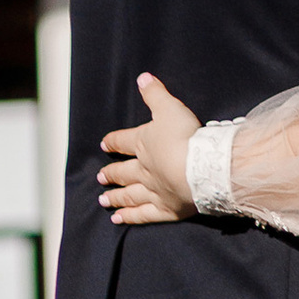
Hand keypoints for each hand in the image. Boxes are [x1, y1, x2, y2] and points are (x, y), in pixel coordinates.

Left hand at [98, 74, 202, 227]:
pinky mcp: (165, 210)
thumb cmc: (184, 136)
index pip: (124, 141)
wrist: (198, 169)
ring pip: (130, 195)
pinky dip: (130, 217)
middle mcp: (144, 169)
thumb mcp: (169, 107)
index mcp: (144, 143)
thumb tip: (142, 78)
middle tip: (100, 178)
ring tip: (103, 200)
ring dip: (116, 197)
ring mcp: (154, 191)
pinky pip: (143, 215)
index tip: (104, 144)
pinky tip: (118, 220)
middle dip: (111, 174)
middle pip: (124, 172)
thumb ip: (155, 93)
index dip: (114, 141)